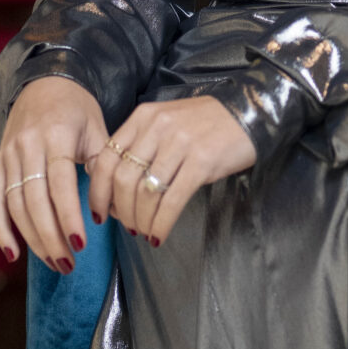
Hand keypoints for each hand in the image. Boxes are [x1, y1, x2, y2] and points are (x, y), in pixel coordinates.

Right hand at [0, 75, 110, 272]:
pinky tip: (12, 252)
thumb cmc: (78, 109)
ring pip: (14, 204)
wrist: (47, 79)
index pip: (59, 183)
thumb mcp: (98, 129)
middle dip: (50, 236)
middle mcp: (27, 145)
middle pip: (33, 200)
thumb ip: (103, 167)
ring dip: (32, 238)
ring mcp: (9, 155)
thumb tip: (112, 209)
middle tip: (68, 264)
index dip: (67, 215)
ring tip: (54, 261)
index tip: (80, 243)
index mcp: (56, 135)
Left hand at [103, 95, 253, 247]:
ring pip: (145, 193)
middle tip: (126, 226)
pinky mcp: (201, 162)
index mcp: (144, 117)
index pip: (107, 158)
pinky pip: (171, 201)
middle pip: (123, 179)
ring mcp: (180, 144)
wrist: (248, 113)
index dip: (98, 191)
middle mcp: (157, 127)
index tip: (100, 212)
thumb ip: (141, 144)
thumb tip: (115, 186)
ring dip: (140, 220)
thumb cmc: (205, 123)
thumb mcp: (167, 122)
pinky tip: (159, 235)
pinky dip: (161, 224)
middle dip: (120, 210)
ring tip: (144, 230)